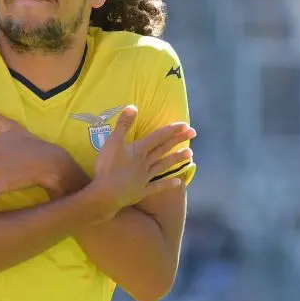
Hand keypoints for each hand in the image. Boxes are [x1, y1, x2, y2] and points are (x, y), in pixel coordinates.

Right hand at [87, 106, 195, 221]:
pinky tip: (179, 182)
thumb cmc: (108, 167)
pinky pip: (157, 186)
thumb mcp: (112, 142)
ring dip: (176, 159)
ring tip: (190, 153)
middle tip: (193, 133)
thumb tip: (133, 106)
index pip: (158, 137)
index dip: (171, 130)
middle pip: (163, 149)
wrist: (106, 193)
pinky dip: (168, 184)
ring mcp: (145, 178)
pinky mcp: (141, 190)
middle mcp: (145, 162)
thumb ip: (123, 125)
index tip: (185, 125)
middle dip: (178, 140)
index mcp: (139, 150)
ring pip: (163, 165)